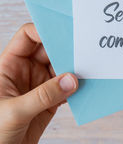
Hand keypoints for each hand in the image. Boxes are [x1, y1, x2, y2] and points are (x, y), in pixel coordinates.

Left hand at [0, 23, 77, 143]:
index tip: (65, 33)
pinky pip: (68, 89)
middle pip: (50, 51)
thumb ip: (44, 95)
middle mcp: (25, 72)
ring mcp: (39, 86)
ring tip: (91, 70)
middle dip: (66, 50)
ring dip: (76, 70)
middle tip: (84, 52)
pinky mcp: (50, 101)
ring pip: (62, 69)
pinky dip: (78, 88)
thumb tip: (72, 80)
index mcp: (9, 66)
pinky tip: (87, 87)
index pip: (28, 37)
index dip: (45, 31)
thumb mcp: (14, 112)